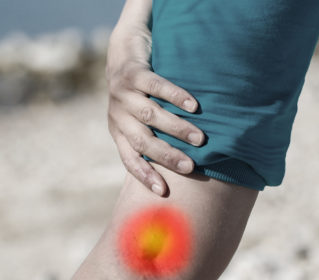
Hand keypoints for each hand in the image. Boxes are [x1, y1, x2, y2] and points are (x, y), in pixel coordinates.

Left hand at [105, 22, 204, 195]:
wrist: (124, 49)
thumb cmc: (139, 91)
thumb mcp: (137, 116)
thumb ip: (152, 136)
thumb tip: (183, 167)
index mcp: (119, 131)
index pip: (130, 159)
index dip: (145, 175)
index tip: (163, 191)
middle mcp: (118, 115)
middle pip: (143, 141)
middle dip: (167, 156)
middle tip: (190, 167)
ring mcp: (122, 93)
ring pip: (151, 115)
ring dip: (176, 129)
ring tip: (200, 139)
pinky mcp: (132, 72)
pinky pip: (155, 86)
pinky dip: (176, 96)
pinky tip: (193, 106)